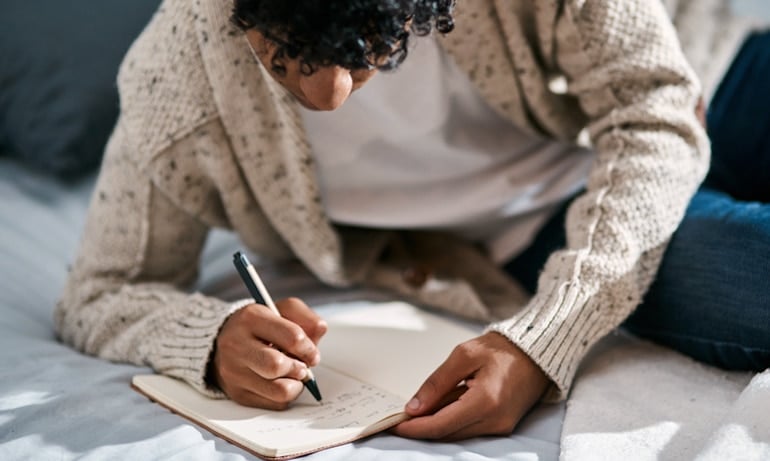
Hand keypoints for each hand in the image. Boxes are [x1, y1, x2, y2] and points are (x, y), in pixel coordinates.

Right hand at [211, 297, 326, 409]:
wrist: (225, 342)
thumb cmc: (260, 326)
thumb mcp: (282, 310)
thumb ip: (304, 316)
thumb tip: (320, 329)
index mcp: (251, 318)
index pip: (291, 337)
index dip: (309, 348)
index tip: (312, 353)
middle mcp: (237, 345)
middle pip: (278, 366)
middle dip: (299, 367)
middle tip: (302, 365)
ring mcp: (234, 372)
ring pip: (279, 390)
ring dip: (295, 384)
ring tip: (293, 374)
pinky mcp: (238, 393)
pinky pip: (275, 404)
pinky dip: (286, 395)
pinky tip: (280, 382)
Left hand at [393, 332, 549, 439]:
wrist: (535, 354)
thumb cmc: (502, 349)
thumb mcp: (464, 355)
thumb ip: (437, 382)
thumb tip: (414, 407)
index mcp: (485, 401)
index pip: (441, 425)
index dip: (415, 428)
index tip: (394, 424)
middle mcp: (495, 420)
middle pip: (447, 434)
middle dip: (421, 428)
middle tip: (399, 418)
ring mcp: (500, 426)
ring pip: (457, 434)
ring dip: (435, 425)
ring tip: (420, 409)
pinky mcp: (502, 426)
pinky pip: (469, 429)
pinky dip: (451, 421)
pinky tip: (441, 407)